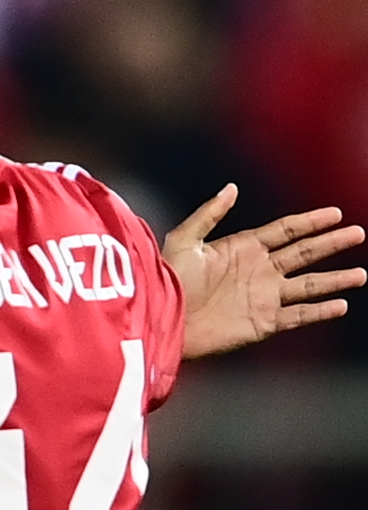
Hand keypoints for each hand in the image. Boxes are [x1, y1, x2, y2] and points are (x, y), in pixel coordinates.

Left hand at [164, 183, 366, 357]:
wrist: (162, 318)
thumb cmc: (167, 280)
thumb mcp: (184, 241)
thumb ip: (208, 214)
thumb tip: (231, 187)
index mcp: (243, 248)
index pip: (286, 231)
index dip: (310, 222)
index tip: (336, 214)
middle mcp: (259, 271)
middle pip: (304, 254)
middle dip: (331, 243)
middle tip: (358, 233)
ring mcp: (264, 297)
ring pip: (308, 285)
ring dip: (335, 280)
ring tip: (361, 274)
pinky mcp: (263, 322)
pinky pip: (298, 316)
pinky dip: (319, 311)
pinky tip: (340, 304)